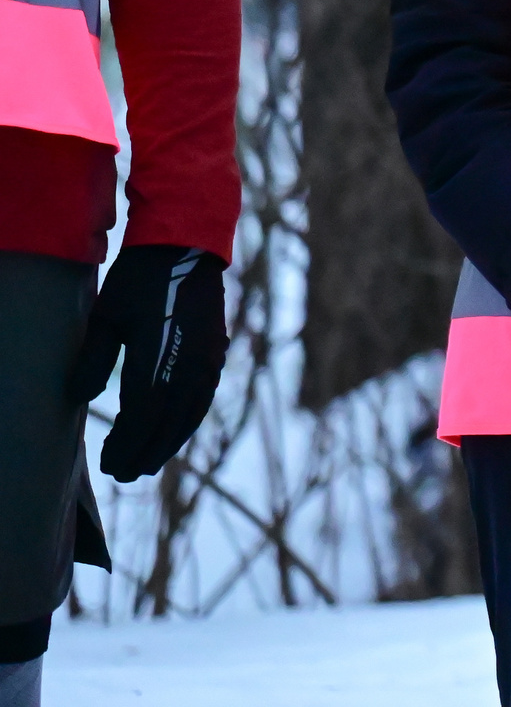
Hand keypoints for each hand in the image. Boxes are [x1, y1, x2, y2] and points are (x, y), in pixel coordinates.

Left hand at [70, 245, 227, 482]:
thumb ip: (94, 361)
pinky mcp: (216, 354)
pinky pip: (203, 400)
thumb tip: (83, 400)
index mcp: (159, 358)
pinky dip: (188, 422)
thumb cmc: (139, 280)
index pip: (142, 417)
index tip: (109, 464)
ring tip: (150, 463)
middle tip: (125, 474)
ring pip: (190, 416)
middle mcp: (189, 366)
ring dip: (169, 443)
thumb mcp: (106, 317)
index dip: (126, 445)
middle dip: (146, 453)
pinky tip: (176, 429)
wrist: (186, 248)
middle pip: (168, 424)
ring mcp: (208, 361)